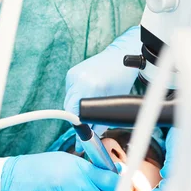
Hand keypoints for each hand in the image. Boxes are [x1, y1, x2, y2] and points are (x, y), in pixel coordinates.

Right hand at [65, 26, 140, 148]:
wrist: (119, 56)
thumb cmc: (121, 78)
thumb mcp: (115, 101)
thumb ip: (102, 119)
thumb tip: (92, 134)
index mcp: (91, 87)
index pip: (76, 114)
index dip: (80, 126)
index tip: (84, 134)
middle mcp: (79, 79)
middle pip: (69, 108)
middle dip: (77, 118)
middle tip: (86, 124)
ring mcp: (74, 75)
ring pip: (68, 100)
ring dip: (76, 106)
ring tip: (90, 103)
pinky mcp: (71, 72)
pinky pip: (70, 91)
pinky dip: (76, 96)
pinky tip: (87, 93)